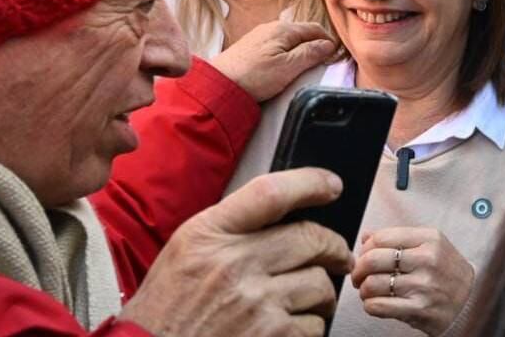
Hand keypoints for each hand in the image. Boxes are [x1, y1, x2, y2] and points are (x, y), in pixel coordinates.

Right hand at [121, 168, 353, 336]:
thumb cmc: (165, 309)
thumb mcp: (184, 251)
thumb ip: (229, 228)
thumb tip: (281, 214)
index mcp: (209, 234)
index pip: (271, 193)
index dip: (310, 183)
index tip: (331, 185)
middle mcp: (233, 264)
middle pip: (310, 237)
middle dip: (334, 247)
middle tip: (339, 255)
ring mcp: (254, 302)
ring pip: (319, 283)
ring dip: (321, 293)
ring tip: (309, 298)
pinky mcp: (270, 336)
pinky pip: (314, 324)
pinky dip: (310, 326)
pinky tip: (291, 326)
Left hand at [211, 21, 335, 101]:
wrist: (218, 84)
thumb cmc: (252, 76)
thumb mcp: (288, 66)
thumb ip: (310, 53)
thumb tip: (328, 45)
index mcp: (283, 29)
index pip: (315, 28)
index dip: (328, 40)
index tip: (336, 54)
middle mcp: (271, 28)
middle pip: (301, 32)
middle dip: (315, 44)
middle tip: (325, 60)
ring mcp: (259, 37)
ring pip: (288, 39)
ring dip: (300, 49)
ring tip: (307, 64)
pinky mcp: (250, 48)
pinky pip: (276, 46)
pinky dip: (286, 53)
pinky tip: (285, 66)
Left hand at [352, 227, 474, 335]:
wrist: (472, 299)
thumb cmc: (445, 269)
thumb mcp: (429, 244)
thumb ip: (397, 238)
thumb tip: (365, 236)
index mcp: (429, 239)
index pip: (381, 237)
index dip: (366, 248)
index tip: (365, 255)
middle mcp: (427, 260)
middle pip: (373, 259)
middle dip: (359, 269)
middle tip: (359, 275)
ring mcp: (423, 286)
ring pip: (373, 284)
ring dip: (363, 289)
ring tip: (367, 290)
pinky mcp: (419, 309)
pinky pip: (379, 306)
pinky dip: (369, 305)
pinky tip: (374, 303)